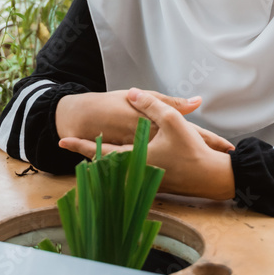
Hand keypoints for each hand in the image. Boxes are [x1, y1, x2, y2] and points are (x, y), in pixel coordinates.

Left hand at [59, 89, 234, 199]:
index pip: (100, 151)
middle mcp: (136, 171)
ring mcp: (143, 178)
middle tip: (68, 141)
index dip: (80, 145)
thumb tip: (131, 93)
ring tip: (86, 148)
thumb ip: (150, 105)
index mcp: (136, 157)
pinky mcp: (152, 181)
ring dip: (102, 157)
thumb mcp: (172, 121)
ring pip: (115, 167)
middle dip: (87, 151)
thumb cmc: (192, 150)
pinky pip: (128, 171)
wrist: (211, 178)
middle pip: (104, 162)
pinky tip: (118, 155)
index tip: (62, 140)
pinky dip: (118, 163)